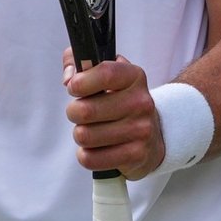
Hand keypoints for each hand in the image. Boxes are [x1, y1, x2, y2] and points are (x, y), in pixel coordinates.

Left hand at [61, 50, 165, 179]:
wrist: (152, 135)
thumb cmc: (120, 102)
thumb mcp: (106, 74)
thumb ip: (80, 63)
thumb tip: (68, 78)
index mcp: (134, 77)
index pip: (105, 73)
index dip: (80, 82)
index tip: (74, 87)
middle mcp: (141, 102)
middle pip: (86, 110)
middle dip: (74, 112)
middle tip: (81, 112)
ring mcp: (141, 130)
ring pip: (85, 136)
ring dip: (80, 134)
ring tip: (92, 130)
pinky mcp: (135, 155)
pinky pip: (90, 158)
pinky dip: (86, 154)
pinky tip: (97, 147)